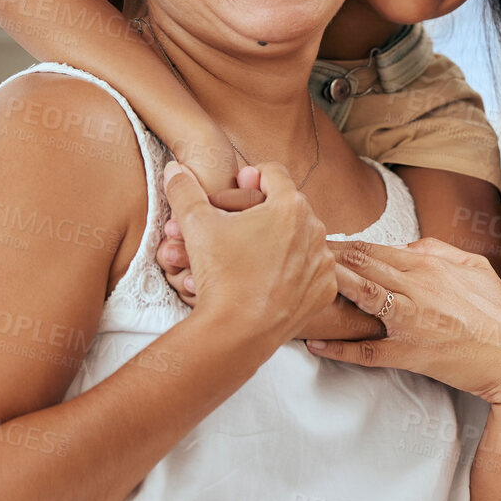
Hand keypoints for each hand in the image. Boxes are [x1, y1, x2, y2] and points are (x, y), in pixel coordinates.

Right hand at [158, 182, 382, 341]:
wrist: (237, 331)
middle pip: (288, 207)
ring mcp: (323, 261)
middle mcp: (315, 229)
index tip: (238, 188)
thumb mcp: (195, 224)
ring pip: (301, 239)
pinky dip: (293, 270)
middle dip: (263, 211)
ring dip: (279, 240)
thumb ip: (184, 190)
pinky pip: (310, 270)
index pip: (273, 173)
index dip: (252, 177)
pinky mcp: (325, 289)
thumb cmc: (219, 274)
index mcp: (290, 205)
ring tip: (251, 252)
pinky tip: (268, 276)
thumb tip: (175, 169)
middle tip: (239, 223)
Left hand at [309, 238, 500, 407]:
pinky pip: (366, 351)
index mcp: (430, 266)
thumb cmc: (497, 312)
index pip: (375, 248)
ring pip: (361, 297)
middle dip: (325, 258)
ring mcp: (411, 321)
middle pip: (361, 266)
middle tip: (294, 253)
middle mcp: (417, 288)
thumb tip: (406, 245)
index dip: (342, 244)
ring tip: (297, 284)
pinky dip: (339, 348)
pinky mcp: (409, 353)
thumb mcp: (474, 268)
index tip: (316, 241)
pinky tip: (315, 343)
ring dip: (328, 288)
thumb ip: (438, 249)